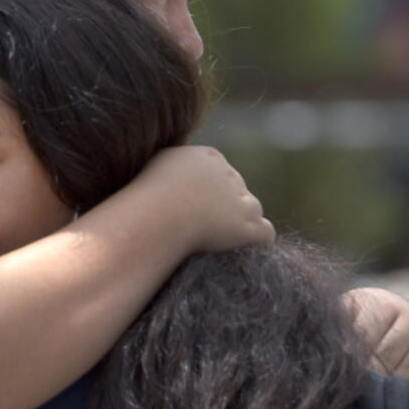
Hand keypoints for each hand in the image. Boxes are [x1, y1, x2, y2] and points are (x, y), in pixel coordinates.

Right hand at [136, 146, 274, 252]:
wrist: (156, 218)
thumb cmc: (143, 199)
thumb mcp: (150, 168)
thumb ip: (166, 168)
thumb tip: (163, 176)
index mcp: (207, 157)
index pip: (219, 173)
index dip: (208, 193)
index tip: (193, 210)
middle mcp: (229, 174)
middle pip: (236, 190)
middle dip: (224, 208)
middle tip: (203, 229)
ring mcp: (242, 200)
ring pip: (251, 210)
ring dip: (240, 224)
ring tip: (218, 242)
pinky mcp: (249, 226)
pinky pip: (265, 233)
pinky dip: (256, 242)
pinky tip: (240, 251)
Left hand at [343, 287, 408, 392]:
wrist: (385, 325)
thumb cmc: (356, 328)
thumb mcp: (343, 324)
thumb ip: (342, 335)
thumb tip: (343, 354)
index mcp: (380, 303)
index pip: (366, 335)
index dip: (354, 359)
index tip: (346, 373)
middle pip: (388, 354)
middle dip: (373, 374)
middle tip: (362, 388)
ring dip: (395, 382)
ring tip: (381, 393)